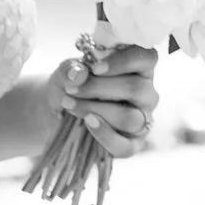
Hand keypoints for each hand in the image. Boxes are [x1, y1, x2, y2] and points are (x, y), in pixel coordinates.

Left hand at [58, 40, 158, 161]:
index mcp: (138, 69)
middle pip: (136, 89)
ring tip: (70, 104)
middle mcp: (146, 95)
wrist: (58, 113)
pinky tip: (88, 123)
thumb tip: (80, 74)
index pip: (147, 58)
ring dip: (96, 110)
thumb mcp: (66, 72)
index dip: (124, 61)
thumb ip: (72, 69)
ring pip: (130, 118)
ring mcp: (142, 121)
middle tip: (72, 89)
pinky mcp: (132, 145)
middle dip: (98, 88)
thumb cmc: (71, 86)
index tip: (95, 68)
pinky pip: (125, 146)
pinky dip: (104, 135)